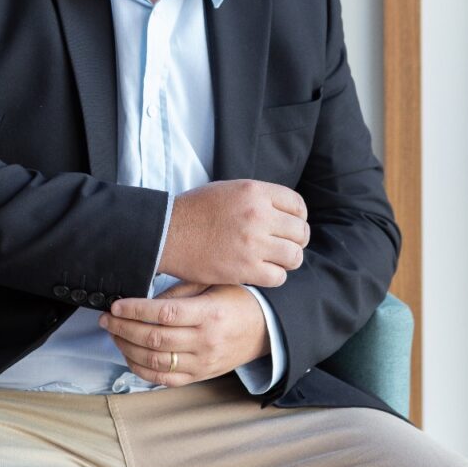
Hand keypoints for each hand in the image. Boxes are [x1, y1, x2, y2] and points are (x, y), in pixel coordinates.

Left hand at [98, 280, 269, 386]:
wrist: (264, 329)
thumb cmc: (236, 300)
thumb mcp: (212, 284)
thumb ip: (179, 293)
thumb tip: (143, 301)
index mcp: (209, 314)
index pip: (165, 314)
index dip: (136, 310)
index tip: (116, 305)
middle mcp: (205, 341)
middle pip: (155, 339)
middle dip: (123, 328)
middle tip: (107, 318)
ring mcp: (202, 363)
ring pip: (155, 362)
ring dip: (127, 348)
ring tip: (114, 334)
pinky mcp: (199, 376)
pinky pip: (164, 379)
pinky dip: (141, 369)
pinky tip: (129, 355)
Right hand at [159, 179, 308, 287]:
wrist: (167, 232)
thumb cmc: (195, 210)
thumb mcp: (229, 189)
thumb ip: (258, 198)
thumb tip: (283, 211)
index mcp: (255, 191)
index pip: (298, 206)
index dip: (297, 218)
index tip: (289, 226)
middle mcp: (258, 215)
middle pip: (300, 232)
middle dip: (294, 240)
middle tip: (282, 246)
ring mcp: (253, 243)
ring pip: (294, 256)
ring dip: (287, 260)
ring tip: (273, 260)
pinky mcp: (245, 269)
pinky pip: (279, 276)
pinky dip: (273, 276)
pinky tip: (260, 271)